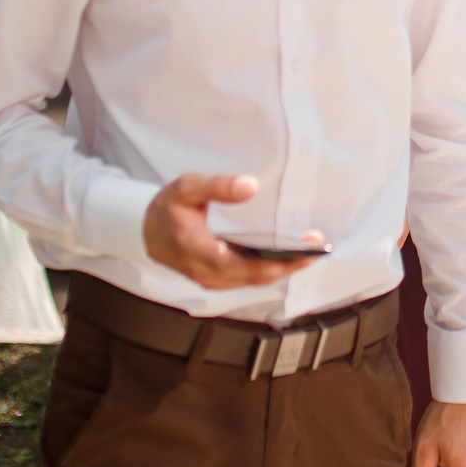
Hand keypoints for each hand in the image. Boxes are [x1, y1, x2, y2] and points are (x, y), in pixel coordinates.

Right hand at [141, 173, 324, 290]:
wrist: (147, 232)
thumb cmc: (169, 207)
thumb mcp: (187, 188)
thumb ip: (217, 186)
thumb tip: (251, 186)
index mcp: (198, 251)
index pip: (244, 264)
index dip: (277, 260)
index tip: (303, 247)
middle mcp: (207, 274)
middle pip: (257, 276)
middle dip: (290, 263)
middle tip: (318, 247)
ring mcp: (213, 280)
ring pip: (256, 280)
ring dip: (285, 267)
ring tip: (312, 249)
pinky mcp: (219, 280)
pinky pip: (250, 278)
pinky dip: (272, 268)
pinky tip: (291, 254)